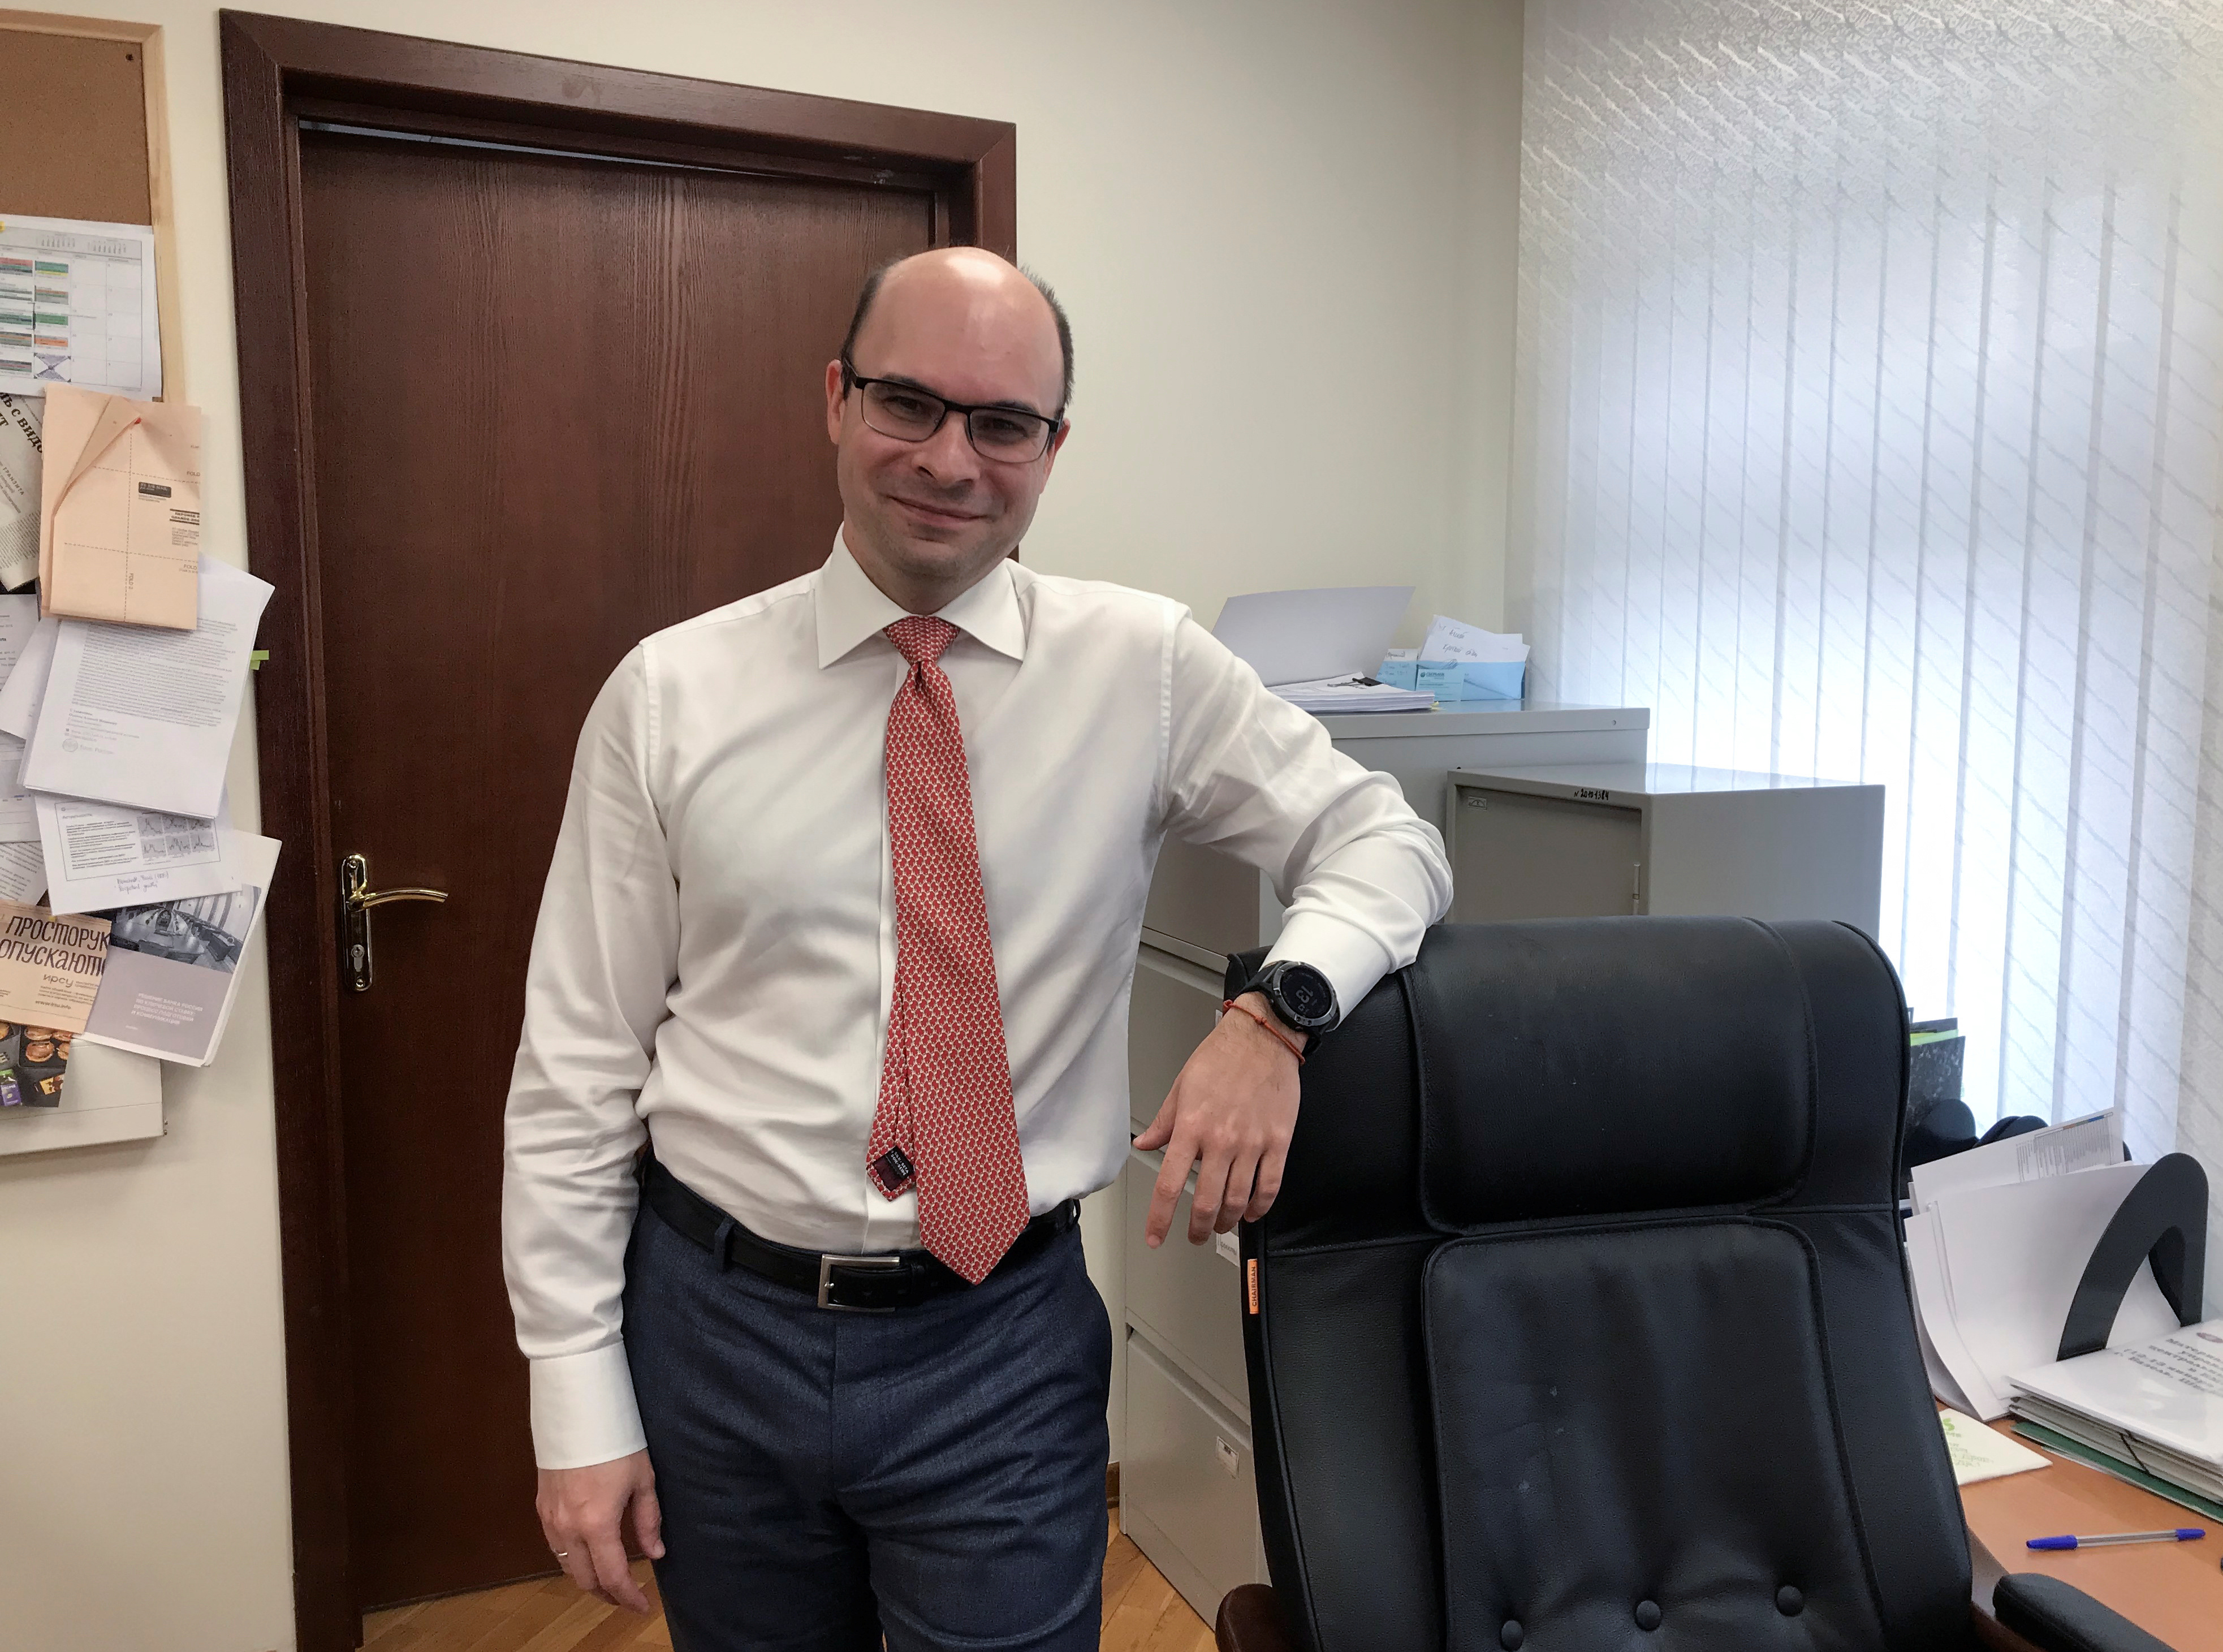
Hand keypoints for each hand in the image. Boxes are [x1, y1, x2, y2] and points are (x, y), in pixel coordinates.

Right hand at [537, 1449, 663, 1612]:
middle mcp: (568, 1528)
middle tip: (627, 1597)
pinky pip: (555, 1547)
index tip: (643, 1606)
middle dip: (608, 1594)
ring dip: (588, 1579)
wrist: (577, 1411)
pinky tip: (588, 1553)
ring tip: (610, 1579)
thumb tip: (655, 1553)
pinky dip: (572, 1560)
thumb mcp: (642, 1480)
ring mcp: (550, 1519)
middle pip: (585, 1580)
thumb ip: (648, 1521)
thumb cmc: (615, 1441)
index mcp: (596, 1523)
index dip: (628, 1598)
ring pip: (566, 1567)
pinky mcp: (542, 1508)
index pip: (612, 1576)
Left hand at [1134, 991, 1302, 1246]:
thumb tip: (1143, 1145)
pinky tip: (1252, 1213)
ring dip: (1227, 1221)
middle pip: (1206, 1202)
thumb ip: (1163, 1122)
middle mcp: (1220, 1141)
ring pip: (1238, 1200)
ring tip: (1221, 1226)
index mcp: (1191, 1127)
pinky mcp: (1278, 1142)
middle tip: (1194, 1236)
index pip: (1168, 1184)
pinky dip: (1260, 1207)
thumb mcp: (1181, 1087)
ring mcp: (1252, 1144)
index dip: (1159, 1218)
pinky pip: (1270, 1186)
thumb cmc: (1221, 1057)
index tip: (1155, 1238)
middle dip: (1198, 1228)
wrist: (1263, 1038)